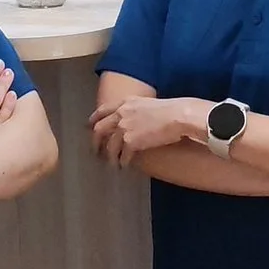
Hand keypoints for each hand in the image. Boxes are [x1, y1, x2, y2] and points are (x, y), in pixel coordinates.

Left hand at [86, 95, 207, 166]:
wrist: (178, 116)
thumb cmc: (170, 109)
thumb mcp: (148, 103)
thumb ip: (136, 109)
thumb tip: (134, 118)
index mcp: (125, 102)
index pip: (102, 110)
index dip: (94, 119)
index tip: (90, 126)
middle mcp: (121, 114)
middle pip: (99, 129)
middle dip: (95, 141)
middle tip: (95, 150)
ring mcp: (124, 128)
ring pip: (109, 146)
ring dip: (109, 156)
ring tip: (112, 163)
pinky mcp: (131, 142)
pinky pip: (122, 155)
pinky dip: (122, 162)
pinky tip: (124, 166)